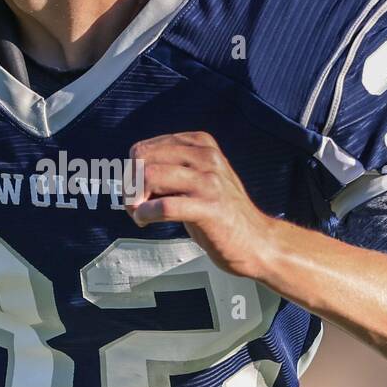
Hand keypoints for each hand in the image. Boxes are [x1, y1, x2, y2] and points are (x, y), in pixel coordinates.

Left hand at [126, 131, 274, 276]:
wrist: (257, 241)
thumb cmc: (222, 214)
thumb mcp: (198, 179)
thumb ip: (170, 170)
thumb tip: (129, 174)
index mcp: (201, 144)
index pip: (145, 148)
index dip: (131, 172)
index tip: (135, 192)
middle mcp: (206, 157)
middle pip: (143, 160)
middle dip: (129, 185)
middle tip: (134, 205)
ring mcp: (209, 181)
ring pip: (150, 177)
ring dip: (135, 200)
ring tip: (140, 214)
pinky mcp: (208, 208)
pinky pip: (163, 205)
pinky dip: (145, 214)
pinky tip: (145, 220)